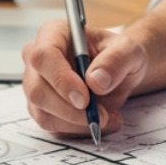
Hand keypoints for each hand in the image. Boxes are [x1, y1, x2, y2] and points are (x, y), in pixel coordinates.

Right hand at [21, 20, 147, 137]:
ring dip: (77, 123)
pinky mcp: (43, 108)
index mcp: (53, 34)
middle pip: (37, 89)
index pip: (43, 56)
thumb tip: (96, 81)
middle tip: (101, 115)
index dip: (61, 80)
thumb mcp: (128, 50)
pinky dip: (78, 130)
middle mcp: (38, 60)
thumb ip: (116, 60)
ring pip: (43, 113)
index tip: (84, 99)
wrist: (119, 72)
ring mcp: (37, 85)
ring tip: (108, 117)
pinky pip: (53, 126)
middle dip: (69, 109)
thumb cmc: (118, 54)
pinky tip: (101, 121)